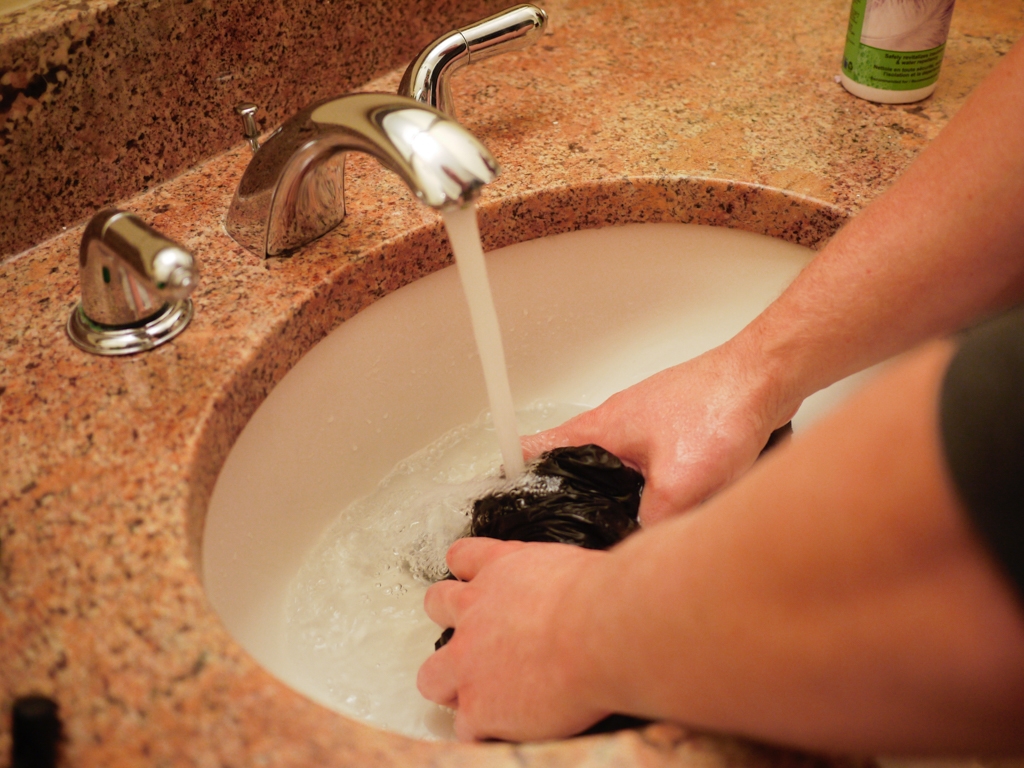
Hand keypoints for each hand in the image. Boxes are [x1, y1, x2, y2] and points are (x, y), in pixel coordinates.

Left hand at [417, 538, 611, 740]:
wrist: (600, 633)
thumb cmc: (601, 599)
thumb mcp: (576, 564)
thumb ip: (559, 574)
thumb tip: (595, 569)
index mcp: (501, 567)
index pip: (464, 557)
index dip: (466, 570)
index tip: (474, 581)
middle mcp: (475, 609)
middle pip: (437, 606)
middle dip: (449, 621)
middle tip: (475, 638)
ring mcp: (468, 660)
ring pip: (432, 676)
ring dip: (449, 684)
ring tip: (475, 695)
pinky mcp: (478, 706)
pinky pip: (465, 727)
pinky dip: (481, 731)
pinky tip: (501, 730)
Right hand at [521, 342, 797, 523]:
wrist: (766, 377)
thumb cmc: (720, 409)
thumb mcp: (681, 485)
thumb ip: (650, 525)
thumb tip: (637, 551)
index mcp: (597, 430)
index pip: (532, 452)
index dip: (511, 481)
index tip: (499, 506)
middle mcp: (613, 423)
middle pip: (569, 465)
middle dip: (563, 499)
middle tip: (558, 532)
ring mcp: (642, 424)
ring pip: (609, 468)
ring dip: (608, 495)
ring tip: (611, 527)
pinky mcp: (671, 429)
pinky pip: (643, 464)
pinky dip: (644, 487)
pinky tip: (663, 509)